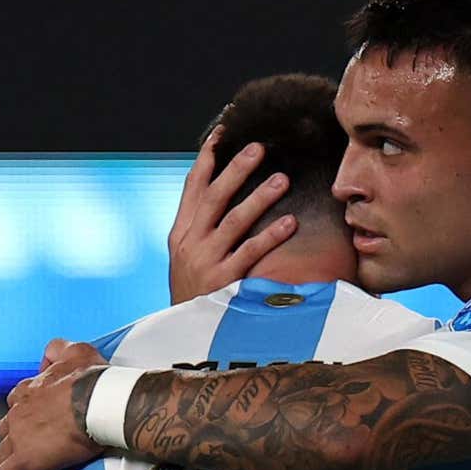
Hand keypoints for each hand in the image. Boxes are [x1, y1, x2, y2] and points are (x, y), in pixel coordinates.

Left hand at [0, 339, 106, 469]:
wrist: (102, 403)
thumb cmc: (93, 379)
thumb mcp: (77, 351)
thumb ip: (58, 348)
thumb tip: (48, 352)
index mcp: (29, 390)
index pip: (17, 402)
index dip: (28, 411)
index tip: (42, 418)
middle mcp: (18, 412)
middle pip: (7, 428)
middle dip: (17, 435)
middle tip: (37, 443)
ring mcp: (18, 437)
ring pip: (2, 453)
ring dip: (9, 459)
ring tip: (23, 468)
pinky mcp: (24, 461)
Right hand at [168, 125, 297, 304]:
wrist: (183, 336)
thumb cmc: (193, 293)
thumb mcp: (187, 259)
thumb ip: (201, 229)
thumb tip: (224, 195)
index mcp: (180, 234)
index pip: (192, 188)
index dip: (208, 159)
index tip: (223, 133)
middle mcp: (190, 244)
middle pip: (214, 197)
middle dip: (236, 169)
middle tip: (259, 146)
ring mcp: (206, 262)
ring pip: (234, 221)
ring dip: (259, 197)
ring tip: (282, 178)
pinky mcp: (224, 282)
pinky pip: (250, 253)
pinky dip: (270, 236)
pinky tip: (290, 222)